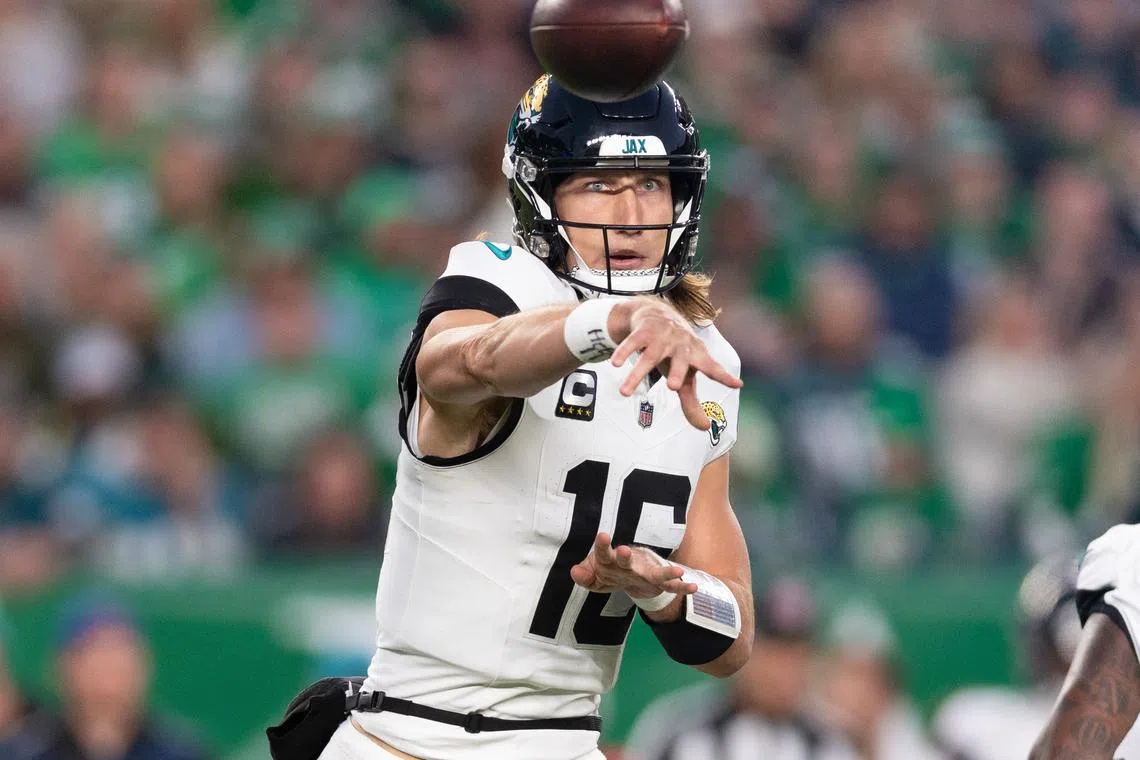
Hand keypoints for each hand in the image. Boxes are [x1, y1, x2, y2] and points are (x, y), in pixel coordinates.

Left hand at [570, 532, 697, 599]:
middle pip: (627, 560)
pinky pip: (671, 585)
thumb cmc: (611, 571)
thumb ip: (584, 576)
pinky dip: (682, 586)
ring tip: (677, 571)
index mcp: (611, 561)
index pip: (603, 553)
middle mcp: (629, 564)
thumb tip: (575, 572)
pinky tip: (693, 587)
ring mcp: (645, 572)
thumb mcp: (594, 577)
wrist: (630, 576)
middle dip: (626, 556)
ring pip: (655, 573)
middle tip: (624, 550)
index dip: (602, 545)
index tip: (602, 536)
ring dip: (665, 572)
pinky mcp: (657, 581)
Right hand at [608, 298, 742, 429]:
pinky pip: (632, 343)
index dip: (724, 376)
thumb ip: (692, 402)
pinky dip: (623, 352)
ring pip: (649, 356)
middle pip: (681, 359)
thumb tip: (705, 428)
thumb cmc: (675, 352)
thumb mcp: (685, 375)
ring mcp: (662, 336)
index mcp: (696, 355)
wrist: (654, 313)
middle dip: (677, 371)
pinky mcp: (643, 331)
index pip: (712, 367)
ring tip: (624, 393)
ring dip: (636, 374)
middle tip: (673, 388)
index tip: (736, 384)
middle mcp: (681, 344)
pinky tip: (615, 364)